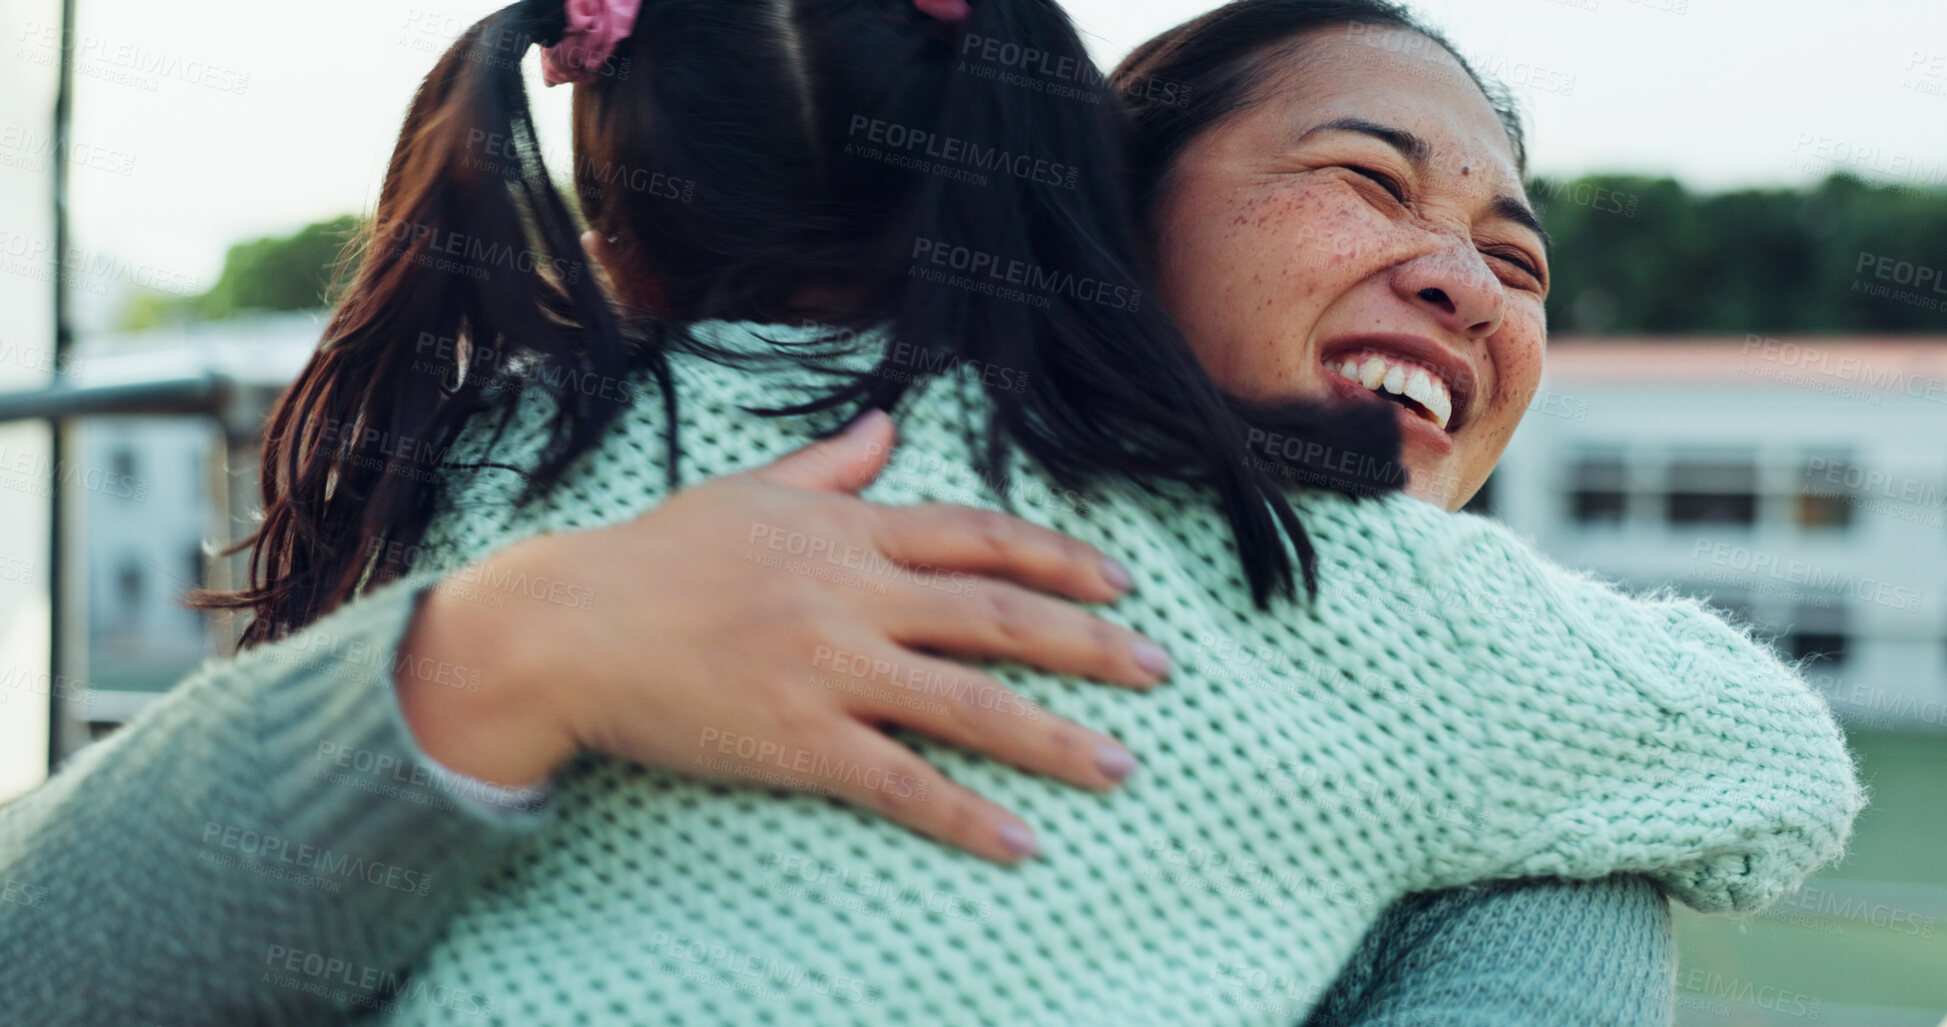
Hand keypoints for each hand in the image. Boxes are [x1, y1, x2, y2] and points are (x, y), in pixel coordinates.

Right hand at [397, 411, 1168, 862]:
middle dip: (1092, 643)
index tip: (1121, 580)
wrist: (569, 626)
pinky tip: (1022, 842)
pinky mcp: (799, 740)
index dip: (1060, 556)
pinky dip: (966, 815)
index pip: (981, 537)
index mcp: (850, 532)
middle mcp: (855, 594)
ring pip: (971, 702)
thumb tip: (891, 423)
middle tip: (1161, 671)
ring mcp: (831, 669)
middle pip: (1001, 615)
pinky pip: (901, 782)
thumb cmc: (656, 556)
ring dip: (1057, 735)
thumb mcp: (750, 490)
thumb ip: (834, 464)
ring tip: (1123, 762)